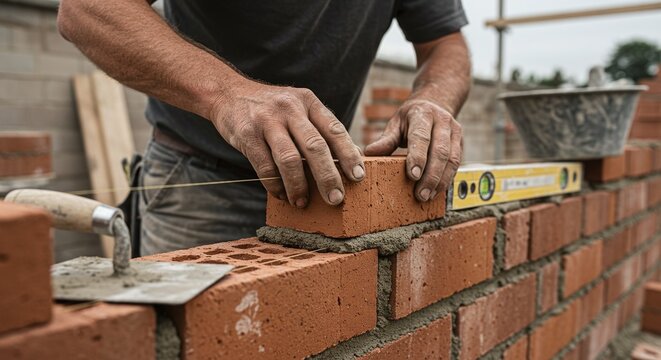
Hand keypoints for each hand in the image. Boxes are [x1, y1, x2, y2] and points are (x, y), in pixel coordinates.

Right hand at [210, 80, 363, 206]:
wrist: (228, 93)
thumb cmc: (272, 108)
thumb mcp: (298, 107)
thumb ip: (320, 128)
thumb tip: (351, 158)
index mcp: (309, 102)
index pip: (334, 129)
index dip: (349, 155)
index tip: (359, 177)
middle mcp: (290, 109)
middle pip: (315, 147)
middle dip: (328, 177)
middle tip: (336, 199)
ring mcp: (267, 121)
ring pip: (290, 159)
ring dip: (299, 186)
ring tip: (303, 203)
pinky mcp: (247, 134)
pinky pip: (264, 166)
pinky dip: (275, 185)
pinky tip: (282, 195)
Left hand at [364, 99, 461, 201]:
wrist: (434, 104)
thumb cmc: (410, 118)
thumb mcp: (396, 124)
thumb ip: (386, 140)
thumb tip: (369, 153)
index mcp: (423, 114)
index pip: (421, 137)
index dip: (418, 157)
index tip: (412, 176)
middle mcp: (442, 121)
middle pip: (440, 151)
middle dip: (431, 175)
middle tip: (421, 194)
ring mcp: (455, 132)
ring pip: (452, 159)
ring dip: (441, 181)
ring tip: (428, 196)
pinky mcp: (461, 143)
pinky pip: (457, 163)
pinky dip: (447, 179)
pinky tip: (437, 191)